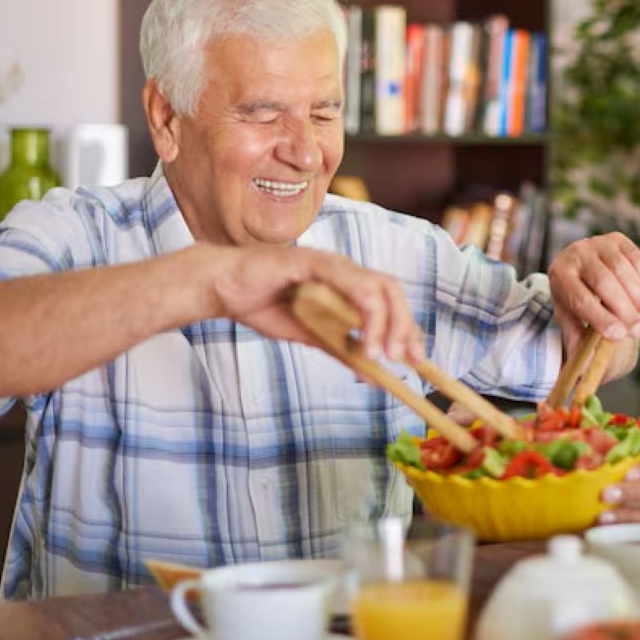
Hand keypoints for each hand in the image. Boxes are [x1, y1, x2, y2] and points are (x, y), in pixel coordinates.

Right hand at [206, 244, 423, 361]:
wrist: (223, 288)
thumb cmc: (264, 305)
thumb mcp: (311, 336)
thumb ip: (342, 351)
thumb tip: (374, 377)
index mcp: (347, 283)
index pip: (390, 300)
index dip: (408, 327)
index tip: (417, 358)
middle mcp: (344, 269)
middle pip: (391, 290)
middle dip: (405, 326)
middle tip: (405, 359)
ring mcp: (329, 263)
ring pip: (375, 287)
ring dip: (385, 323)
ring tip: (381, 355)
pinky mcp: (310, 262)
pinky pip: (345, 281)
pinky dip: (359, 309)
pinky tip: (360, 336)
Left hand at [548, 232, 639, 346]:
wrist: (581, 271)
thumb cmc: (576, 304)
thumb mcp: (571, 323)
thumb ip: (580, 343)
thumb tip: (591, 369)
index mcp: (559, 275)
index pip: (581, 298)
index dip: (602, 319)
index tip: (620, 336)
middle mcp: (575, 253)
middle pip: (605, 282)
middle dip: (624, 310)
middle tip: (637, 330)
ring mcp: (598, 242)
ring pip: (624, 271)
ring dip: (638, 298)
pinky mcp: (618, 239)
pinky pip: (638, 261)